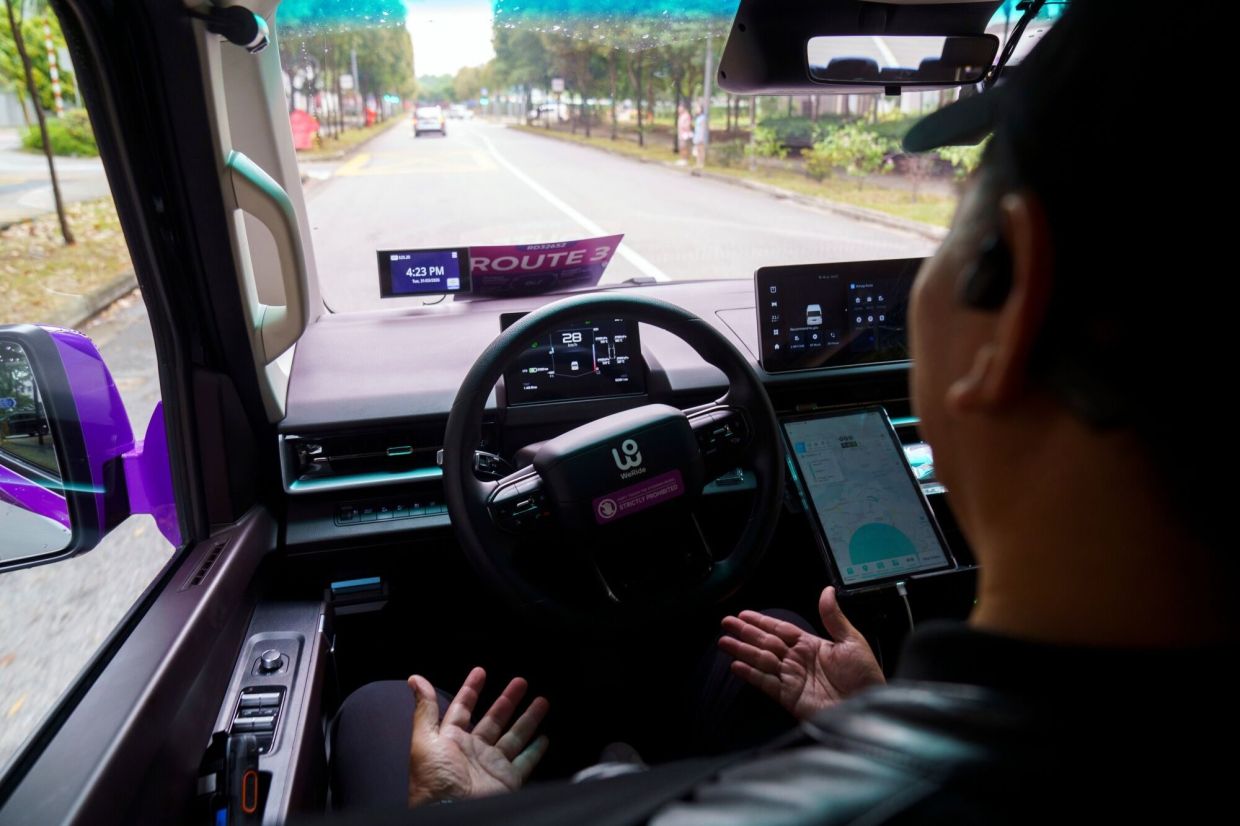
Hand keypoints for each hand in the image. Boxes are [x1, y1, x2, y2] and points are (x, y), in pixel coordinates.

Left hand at [407, 667, 549, 806]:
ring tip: (541, 701)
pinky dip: (535, 751)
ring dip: (528, 718)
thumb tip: (415, 680)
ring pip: (514, 736)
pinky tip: (544, 738)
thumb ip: (425, 709)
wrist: (450, 812)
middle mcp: (473, 750)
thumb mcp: (424, 739)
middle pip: (494, 719)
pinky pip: (525, 762)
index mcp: (452, 739)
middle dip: (507, 699)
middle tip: (520, 682)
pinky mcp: (507, 779)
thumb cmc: (433, 779)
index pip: (463, 708)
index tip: (481, 672)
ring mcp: (492, 764)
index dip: (471, 689)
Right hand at [719, 586, 885, 719]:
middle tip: (726, 622)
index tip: (744, 614)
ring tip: (723, 641)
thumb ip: (833, 617)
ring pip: (762, 661)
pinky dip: (750, 674)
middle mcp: (798, 661)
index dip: (762, 621)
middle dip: (746, 633)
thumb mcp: (851, 642)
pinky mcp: (789, 697)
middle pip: (766, 643)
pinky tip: (736, 665)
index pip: (781, 630)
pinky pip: (766, 683)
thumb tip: (827, 590)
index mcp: (812, 646)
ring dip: (742, 651)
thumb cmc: (865, 677)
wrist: (870, 709)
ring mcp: (792, 679)